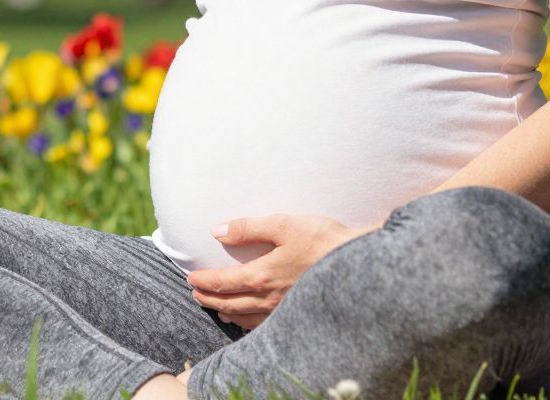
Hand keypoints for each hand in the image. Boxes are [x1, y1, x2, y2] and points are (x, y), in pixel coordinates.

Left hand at [187, 214, 372, 330]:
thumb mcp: (285, 224)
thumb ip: (248, 228)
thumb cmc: (323, 239)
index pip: (224, 281)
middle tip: (196, 295)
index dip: (205, 281)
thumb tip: (217, 230)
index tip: (191, 279)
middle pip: (230, 302)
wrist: (359, 264)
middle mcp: (269, 298)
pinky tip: (248, 320)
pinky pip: (265, 324)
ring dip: (226, 312)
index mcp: (262, 275)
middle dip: (210, 298)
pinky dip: (249, 323)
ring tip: (218, 309)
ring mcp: (283, 309)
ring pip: (245, 317)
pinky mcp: (296, 314)